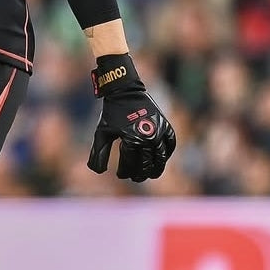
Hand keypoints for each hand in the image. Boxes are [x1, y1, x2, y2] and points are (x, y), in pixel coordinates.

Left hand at [87, 54, 175, 181]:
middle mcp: (148, 138)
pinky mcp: (165, 125)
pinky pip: (170, 143)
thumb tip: (98, 172)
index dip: (125, 172)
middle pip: (147, 164)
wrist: (125, 91)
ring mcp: (159, 132)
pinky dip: (167, 152)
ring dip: (156, 168)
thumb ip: (99, 153)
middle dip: (140, 174)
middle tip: (135, 178)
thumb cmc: (112, 113)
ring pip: (161, 157)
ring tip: (151, 174)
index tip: (120, 175)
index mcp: (131, 140)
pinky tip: (162, 159)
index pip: (130, 164)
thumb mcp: (102, 133)